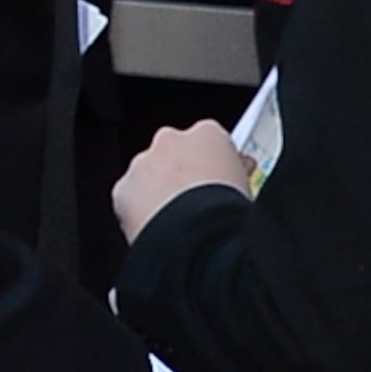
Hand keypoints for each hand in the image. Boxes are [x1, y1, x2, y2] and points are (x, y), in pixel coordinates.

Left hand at [112, 115, 257, 240]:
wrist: (198, 237)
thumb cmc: (228, 212)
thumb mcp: (247, 187)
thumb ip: (236, 174)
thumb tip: (240, 174)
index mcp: (208, 133)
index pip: (209, 143)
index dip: (213, 166)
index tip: (217, 182)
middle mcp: (171, 140)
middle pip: (174, 155)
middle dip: (181, 177)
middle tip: (194, 204)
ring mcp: (143, 163)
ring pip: (148, 176)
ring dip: (157, 194)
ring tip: (175, 223)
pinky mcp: (123, 189)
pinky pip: (129, 200)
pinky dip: (138, 213)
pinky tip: (156, 231)